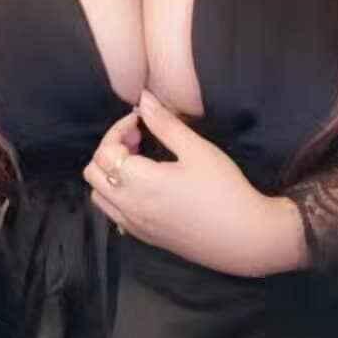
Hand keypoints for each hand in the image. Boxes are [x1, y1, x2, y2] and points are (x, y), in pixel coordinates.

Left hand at [82, 89, 296, 276]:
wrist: (244, 238)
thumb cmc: (224, 190)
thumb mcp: (197, 150)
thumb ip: (165, 124)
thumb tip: (143, 99)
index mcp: (140, 182)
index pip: (105, 151)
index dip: (118, 130)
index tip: (141, 122)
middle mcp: (130, 207)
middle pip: (93, 173)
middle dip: (110, 149)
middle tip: (139, 140)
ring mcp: (135, 225)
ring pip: (99, 195)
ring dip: (110, 173)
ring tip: (140, 162)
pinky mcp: (145, 237)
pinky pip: (113, 213)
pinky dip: (117, 194)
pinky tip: (145, 186)